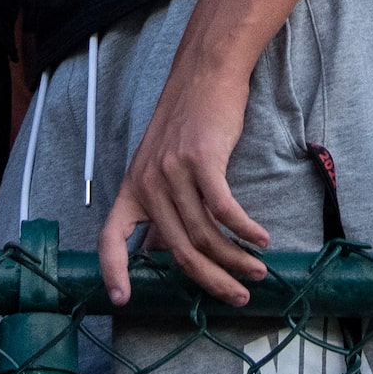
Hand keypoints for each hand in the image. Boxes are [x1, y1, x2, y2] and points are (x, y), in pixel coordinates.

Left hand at [98, 38, 268, 306]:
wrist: (204, 74)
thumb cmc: (188, 120)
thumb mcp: (161, 164)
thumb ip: (160, 205)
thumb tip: (161, 249)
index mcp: (133, 187)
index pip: (111, 237)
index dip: (113, 271)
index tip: (121, 299)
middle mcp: (148, 183)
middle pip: (178, 249)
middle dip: (210, 280)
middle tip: (236, 296)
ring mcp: (173, 172)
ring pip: (205, 234)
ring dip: (236, 259)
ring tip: (257, 271)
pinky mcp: (201, 160)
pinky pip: (225, 210)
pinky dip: (245, 230)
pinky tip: (261, 239)